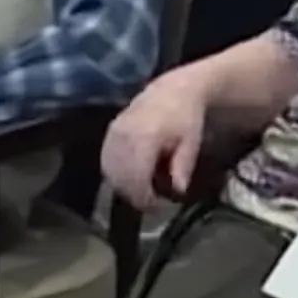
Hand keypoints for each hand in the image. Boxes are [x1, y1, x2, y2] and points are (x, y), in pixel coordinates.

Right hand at [102, 70, 211, 207]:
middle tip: (150, 204)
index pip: (136, 177)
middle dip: (134, 195)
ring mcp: (113, 132)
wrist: (174, 90)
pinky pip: (105, 159)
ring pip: (110, 171)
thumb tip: (178, 190)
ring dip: (123, 185)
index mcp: (145, 137)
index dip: (144, 197)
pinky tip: (131, 176)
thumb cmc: (186, 118)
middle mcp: (124, 134)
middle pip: (120, 177)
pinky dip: (116, 173)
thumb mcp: (191, 144)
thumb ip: (182, 167)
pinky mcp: (109, 130)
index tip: (156, 208)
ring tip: (142, 190)